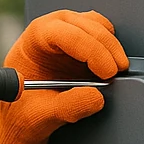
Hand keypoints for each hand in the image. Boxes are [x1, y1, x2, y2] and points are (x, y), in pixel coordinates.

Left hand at [0, 10, 128, 143]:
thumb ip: (67, 107)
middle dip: (106, 47)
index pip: (63, 32)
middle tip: (118, 72)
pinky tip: (111, 68)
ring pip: (97, 25)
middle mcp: (50, 30)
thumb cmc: (24, 113)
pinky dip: (111, 48)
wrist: (25, 119)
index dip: (89, 49)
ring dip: (111, 45)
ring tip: (116, 71)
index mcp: (33, 41)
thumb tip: (96, 96)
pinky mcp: (82, 41)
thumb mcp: (41, 116)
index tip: (107, 72)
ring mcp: (67, 32)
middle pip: (84, 24)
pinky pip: (103, 34)